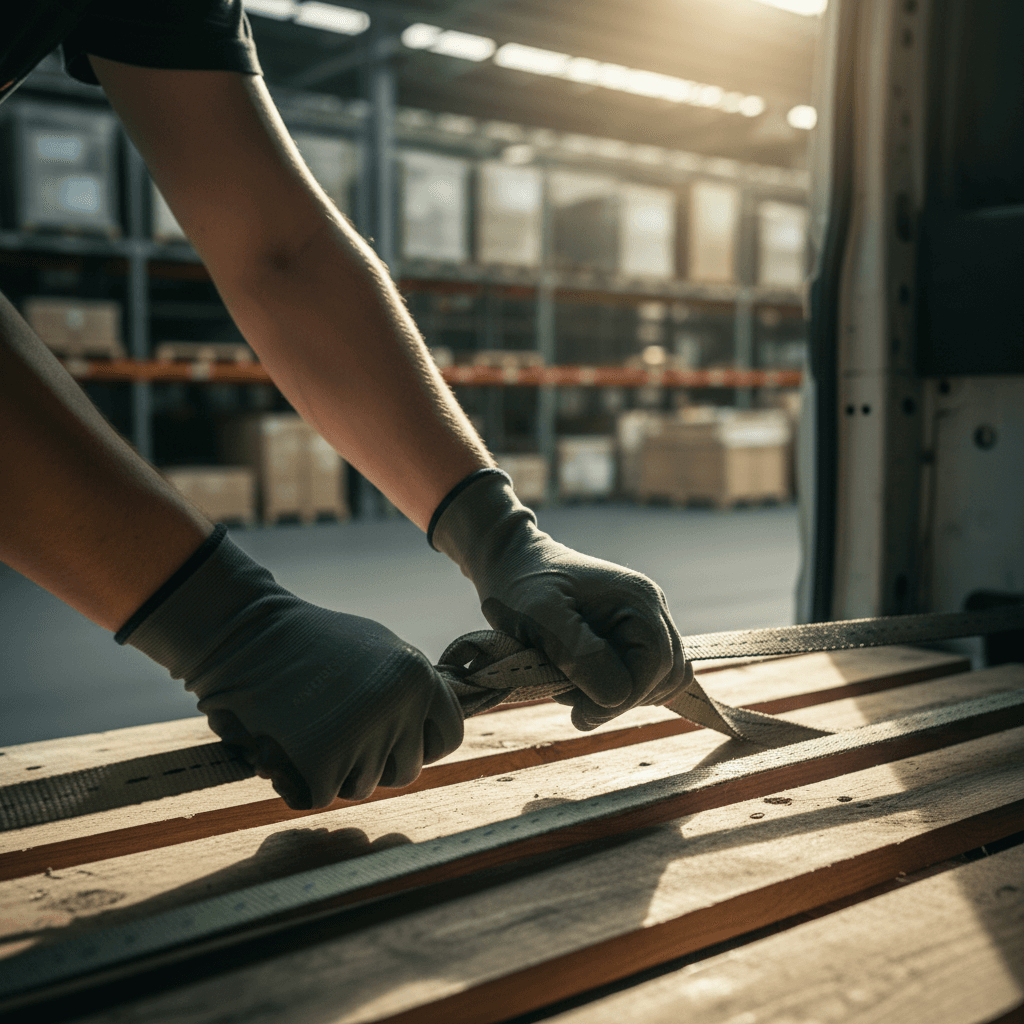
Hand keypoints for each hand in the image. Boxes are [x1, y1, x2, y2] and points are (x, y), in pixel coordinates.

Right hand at [120, 529, 463, 807]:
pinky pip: (323, 795)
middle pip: (406, 770)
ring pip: (363, 785)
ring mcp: (365, 737)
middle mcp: (402, 707)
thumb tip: (427, 727)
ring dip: (335, 770)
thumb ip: (407, 689)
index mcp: (418, 678)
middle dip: (374, 761)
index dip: (422, 743)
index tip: (395, 739)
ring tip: (308, 726)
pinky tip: (285, 746)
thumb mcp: (377, 651)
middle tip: (337, 731)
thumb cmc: (308, 642)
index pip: (449, 736)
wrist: (245, 636)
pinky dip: (301, 781)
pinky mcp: (325, 765)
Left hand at [431, 472, 691, 729]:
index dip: (624, 698)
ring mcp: (642, 622)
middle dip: (619, 699)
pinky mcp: (628, 635)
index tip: (579, 711)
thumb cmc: (520, 586)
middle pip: (664, 677)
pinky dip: (612, 690)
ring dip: (616, 696)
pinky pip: (639, 677)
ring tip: (571, 685)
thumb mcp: (541, 616)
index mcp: (639, 601)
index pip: (658, 667)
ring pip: (655, 682)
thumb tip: (618, 697)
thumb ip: (580, 653)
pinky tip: (579, 682)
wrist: (510, 563)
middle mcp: (651, 609)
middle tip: (571, 698)